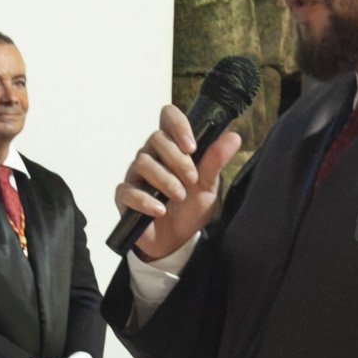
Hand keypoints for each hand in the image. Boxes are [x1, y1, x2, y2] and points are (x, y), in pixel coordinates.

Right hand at [118, 105, 242, 263]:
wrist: (176, 240)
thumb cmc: (190, 207)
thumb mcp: (208, 185)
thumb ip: (215, 161)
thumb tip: (233, 137)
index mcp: (172, 146)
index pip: (168, 117)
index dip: (178, 125)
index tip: (192, 146)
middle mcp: (151, 155)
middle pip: (156, 139)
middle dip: (177, 160)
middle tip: (192, 179)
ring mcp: (135, 174)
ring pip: (142, 163)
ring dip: (165, 180)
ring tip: (180, 197)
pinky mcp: (124, 196)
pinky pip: (128, 191)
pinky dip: (145, 200)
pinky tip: (159, 210)